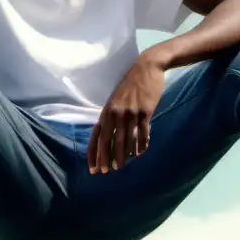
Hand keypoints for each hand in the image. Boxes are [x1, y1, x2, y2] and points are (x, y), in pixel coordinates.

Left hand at [88, 56, 164, 173]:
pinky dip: (141, 145)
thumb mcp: (116, 99)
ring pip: (125, 140)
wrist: (147, 67)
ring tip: (120, 167)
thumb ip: (111, 116)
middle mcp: (116, 113)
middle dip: (105, 158)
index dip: (94, 153)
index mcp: (106, 111)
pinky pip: (143, 133)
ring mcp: (131, 112)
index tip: (93, 168)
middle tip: (105, 172)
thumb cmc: (130, 84)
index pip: (96, 136)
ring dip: (123, 156)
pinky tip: (140, 153)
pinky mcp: (145, 111)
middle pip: (108, 140)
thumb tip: (108, 137)